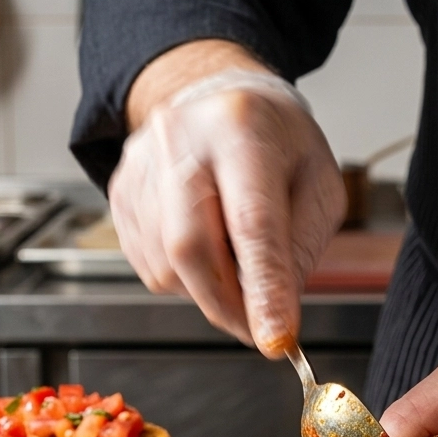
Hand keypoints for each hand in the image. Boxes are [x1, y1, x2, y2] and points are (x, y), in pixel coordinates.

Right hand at [109, 46, 345, 355]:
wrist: (219, 98)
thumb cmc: (276, 143)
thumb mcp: (318, 185)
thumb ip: (300, 249)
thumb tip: (275, 314)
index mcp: (240, 129)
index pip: (250, 222)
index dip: (262, 288)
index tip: (275, 338)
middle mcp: (179, 140)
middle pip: (190, 248)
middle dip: (227, 306)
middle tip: (257, 329)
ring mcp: (140, 166)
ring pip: (166, 266)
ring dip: (208, 292)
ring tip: (237, 266)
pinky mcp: (120, 193)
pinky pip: (148, 264)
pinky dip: (184, 279)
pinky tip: (207, 251)